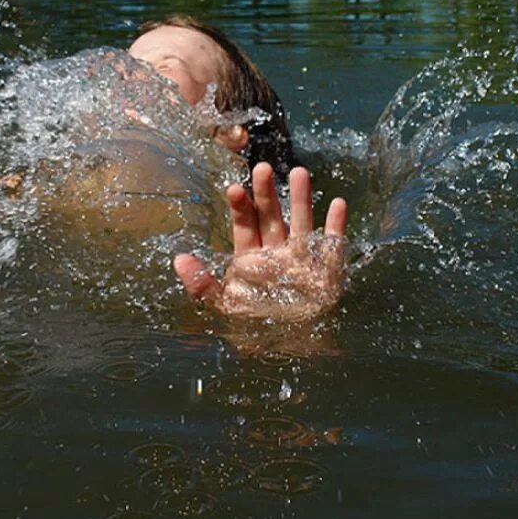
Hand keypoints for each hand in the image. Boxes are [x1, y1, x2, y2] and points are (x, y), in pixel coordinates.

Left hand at [174, 163, 347, 322]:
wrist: (292, 351)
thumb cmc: (256, 329)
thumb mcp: (224, 308)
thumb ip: (202, 285)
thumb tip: (179, 259)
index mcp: (252, 259)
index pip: (244, 226)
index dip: (240, 206)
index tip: (234, 188)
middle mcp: (277, 253)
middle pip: (271, 216)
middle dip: (267, 193)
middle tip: (261, 167)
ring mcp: (303, 258)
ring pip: (301, 222)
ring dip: (301, 198)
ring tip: (299, 171)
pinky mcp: (327, 268)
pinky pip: (333, 243)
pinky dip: (336, 225)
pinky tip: (338, 204)